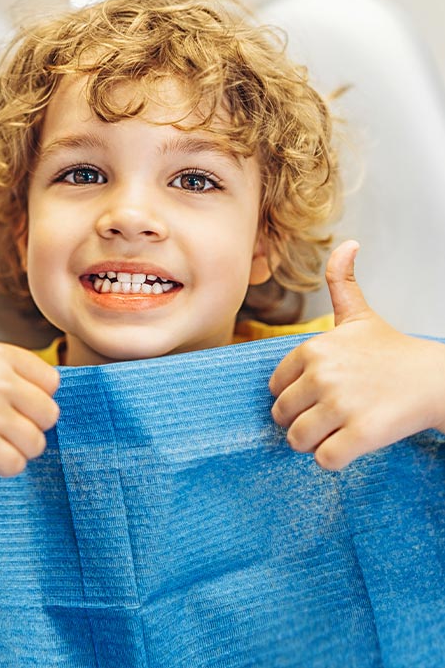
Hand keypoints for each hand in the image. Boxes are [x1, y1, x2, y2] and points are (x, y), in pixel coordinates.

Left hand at [269, 241, 444, 469]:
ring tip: (337, 432)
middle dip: (301, 422)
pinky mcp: (360, 434)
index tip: (318, 395)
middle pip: (282, 416)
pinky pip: (324, 460)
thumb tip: (348, 243)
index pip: (275, 387)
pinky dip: (333, 461)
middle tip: (328, 418)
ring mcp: (340, 405)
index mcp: (313, 349)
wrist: (435, 380)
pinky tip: (350, 446)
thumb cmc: (392, 351)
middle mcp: (322, 375)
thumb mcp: (360, 315)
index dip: (294, 397)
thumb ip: (341, 282)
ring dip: (314, 444)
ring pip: (297, 440)